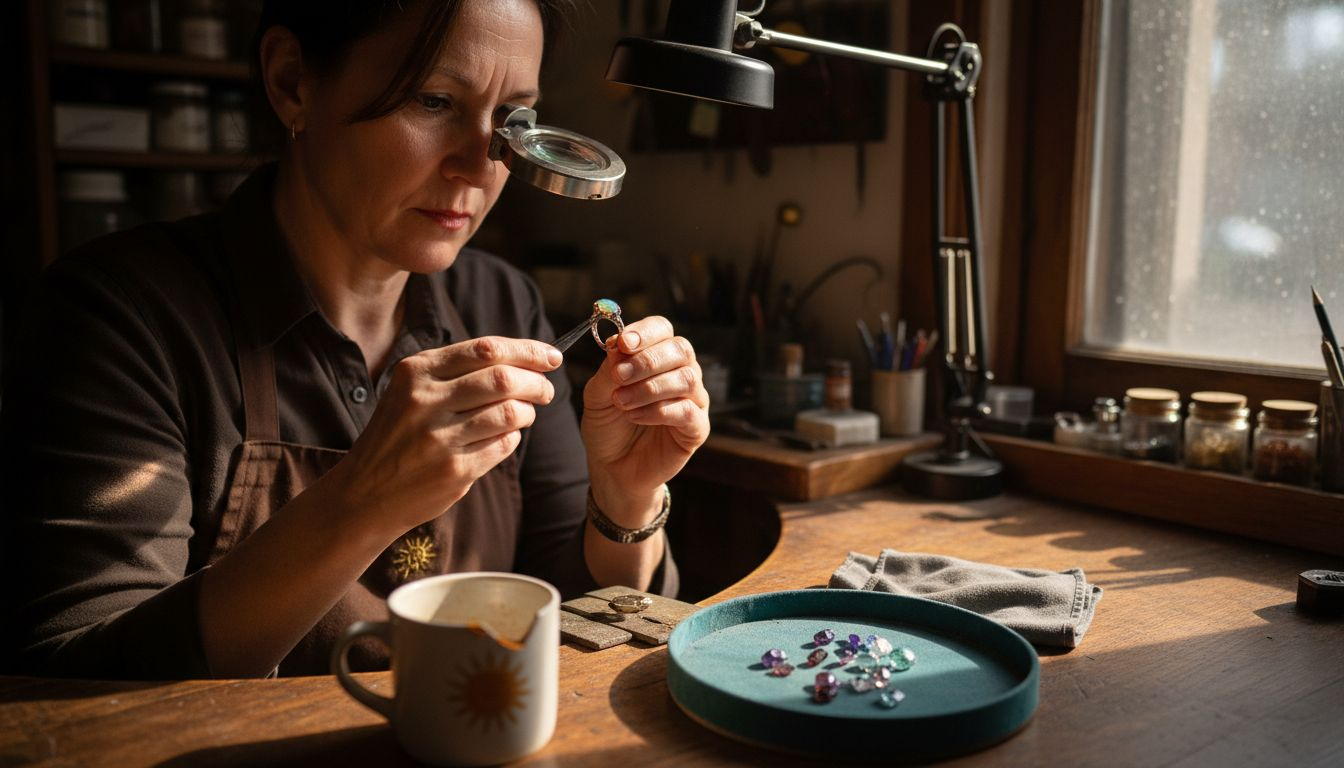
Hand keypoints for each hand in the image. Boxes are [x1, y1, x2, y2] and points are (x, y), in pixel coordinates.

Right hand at [331, 337, 559, 537]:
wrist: (364, 492)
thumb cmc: (399, 434)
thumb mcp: (412, 390)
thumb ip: (458, 371)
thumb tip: (525, 359)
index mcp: (416, 371)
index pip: (486, 348)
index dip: (528, 350)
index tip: (551, 356)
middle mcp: (425, 400)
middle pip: (504, 378)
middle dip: (536, 382)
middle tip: (546, 390)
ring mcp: (439, 437)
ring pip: (509, 412)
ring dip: (527, 412)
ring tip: (525, 414)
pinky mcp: (454, 470)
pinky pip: (503, 445)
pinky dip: (513, 438)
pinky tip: (505, 437)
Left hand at [581, 316, 710, 515]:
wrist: (613, 467)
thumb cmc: (608, 425)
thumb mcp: (598, 394)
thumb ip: (609, 370)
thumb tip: (620, 344)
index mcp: (658, 356)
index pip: (662, 329)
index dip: (645, 332)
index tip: (624, 343)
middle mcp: (681, 373)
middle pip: (680, 349)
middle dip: (647, 360)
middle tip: (618, 376)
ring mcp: (693, 401)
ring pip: (686, 379)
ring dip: (649, 388)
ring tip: (621, 402)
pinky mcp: (696, 429)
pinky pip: (687, 411)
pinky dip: (657, 411)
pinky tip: (634, 417)